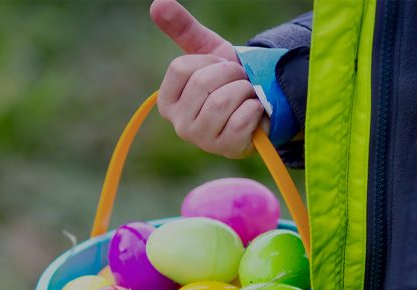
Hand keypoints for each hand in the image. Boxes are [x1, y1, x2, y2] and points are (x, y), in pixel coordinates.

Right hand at [150, 0, 267, 158]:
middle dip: (231, 74)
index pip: (180, 67)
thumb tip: (157, 3)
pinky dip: (255, 108)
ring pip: (222, 101)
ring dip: (244, 90)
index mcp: (167, 100)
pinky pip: (242, 119)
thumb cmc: (228, 80)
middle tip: (239, 81)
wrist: (258, 104)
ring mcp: (201, 140)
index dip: (208, 61)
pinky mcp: (226, 149)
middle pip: (202, 83)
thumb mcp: (207, 51)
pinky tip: (254, 112)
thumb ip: (183, 28)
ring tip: (247, 95)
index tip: (219, 68)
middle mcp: (179, 124)